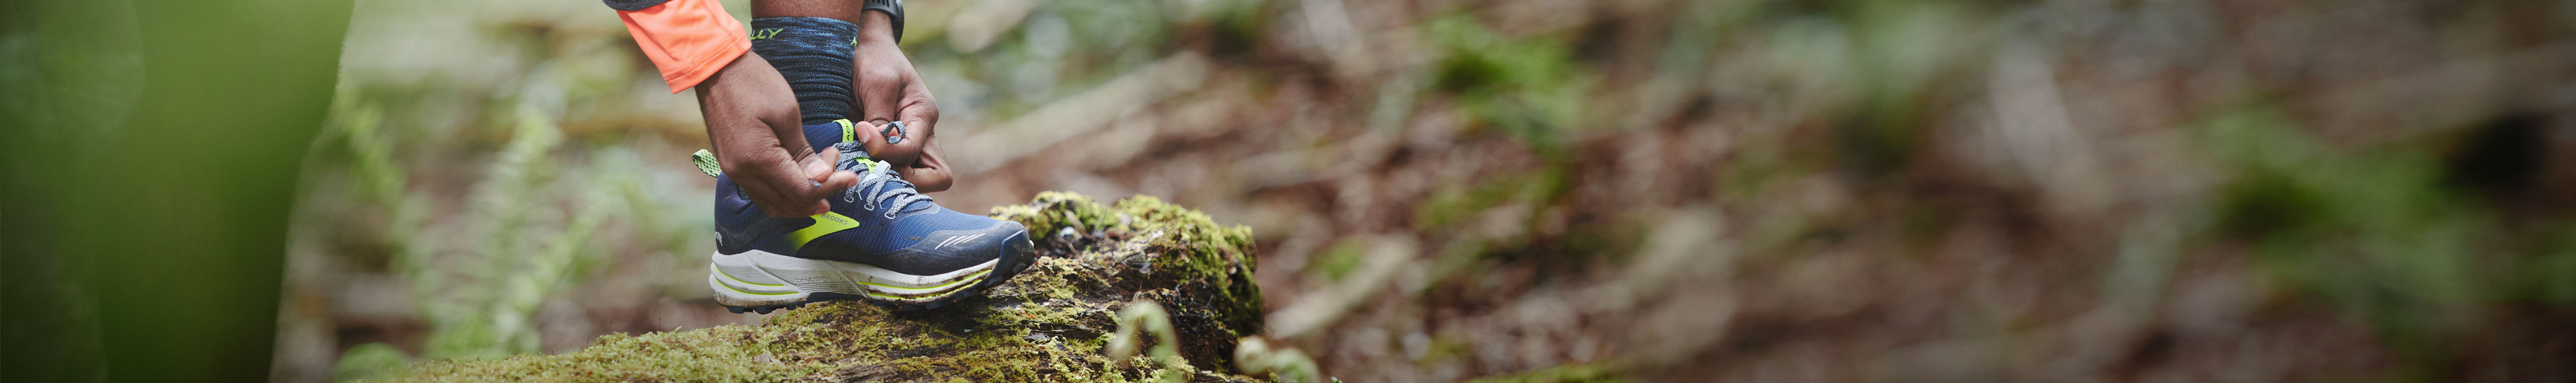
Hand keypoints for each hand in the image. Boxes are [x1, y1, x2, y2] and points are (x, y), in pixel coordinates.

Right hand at [697, 52, 858, 216]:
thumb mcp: (787, 114)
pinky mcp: (731, 165)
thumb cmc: (754, 83)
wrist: (717, 68)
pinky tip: (799, 178)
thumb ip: (803, 152)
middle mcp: (742, 172)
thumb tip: (821, 179)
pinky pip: (760, 192)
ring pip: (773, 203)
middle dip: (819, 193)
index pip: (801, 192)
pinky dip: (782, 193)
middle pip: (788, 203)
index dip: (830, 188)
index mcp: (758, 159)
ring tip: (823, 178)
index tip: (851, 176)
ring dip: (801, 198)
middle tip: (839, 173)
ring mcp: (733, 170)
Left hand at [850, 10, 950, 191]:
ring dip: (888, 177)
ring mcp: (906, 143)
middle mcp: (920, 134)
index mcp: (923, 116)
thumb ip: (880, 119)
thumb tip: (875, 148)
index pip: (915, 152)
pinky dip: (873, 172)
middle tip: (870, 166)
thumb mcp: (878, 84)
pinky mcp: (887, 147)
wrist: (862, 48)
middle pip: (934, 177)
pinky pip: (890, 171)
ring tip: (859, 165)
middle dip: (904, 179)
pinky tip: (852, 163)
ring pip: (913, 179)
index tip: (861, 131)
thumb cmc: (873, 60)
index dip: (888, 152)